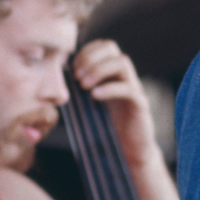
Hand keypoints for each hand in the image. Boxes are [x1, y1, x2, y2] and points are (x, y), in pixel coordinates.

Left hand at [72, 40, 159, 168]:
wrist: (128, 153)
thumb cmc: (105, 131)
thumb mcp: (88, 105)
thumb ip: (79, 90)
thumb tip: (58, 77)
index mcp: (112, 75)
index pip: (102, 46)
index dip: (85, 52)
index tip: (72, 69)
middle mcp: (125, 77)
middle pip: (111, 47)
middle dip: (89, 58)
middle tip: (77, 78)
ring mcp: (135, 89)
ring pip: (122, 62)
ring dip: (98, 70)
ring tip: (85, 86)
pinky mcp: (141, 105)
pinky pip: (128, 89)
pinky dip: (109, 89)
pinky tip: (95, 97)